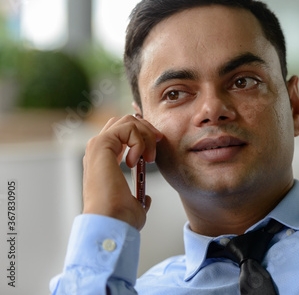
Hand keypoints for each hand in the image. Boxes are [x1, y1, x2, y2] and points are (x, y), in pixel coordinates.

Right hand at [82, 115, 162, 229]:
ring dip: (145, 135)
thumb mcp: (135, 205)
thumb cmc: (121, 218)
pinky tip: (136, 161)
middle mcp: (98, 151)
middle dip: (146, 130)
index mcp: (104, 162)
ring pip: (127, 121)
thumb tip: (146, 198)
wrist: (112, 222)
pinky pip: (127, 127)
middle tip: (157, 146)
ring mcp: (97, 146)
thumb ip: (139, 195)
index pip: (121, 133)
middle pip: (125, 121)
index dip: (142, 135)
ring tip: (149, 158)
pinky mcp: (100, 144)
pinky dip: (139, 141)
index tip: (154, 151)